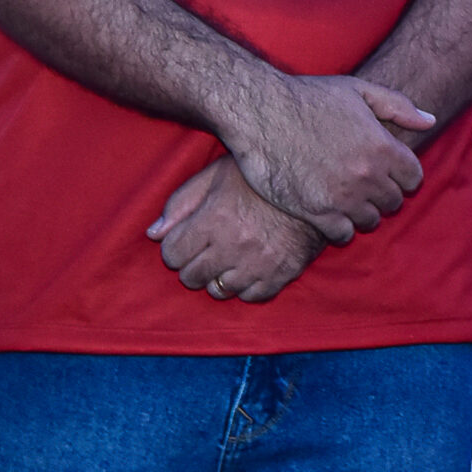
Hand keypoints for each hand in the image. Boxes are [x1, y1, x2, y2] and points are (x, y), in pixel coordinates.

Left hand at [149, 155, 325, 302]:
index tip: (188, 237)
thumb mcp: (217, 175)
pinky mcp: (281, 275)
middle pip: (191, 276)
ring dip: (218, 276)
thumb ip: (182, 203)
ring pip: (218, 290)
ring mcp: (259, 264)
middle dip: (192, 263)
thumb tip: (153, 234)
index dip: (176, 245)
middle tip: (207, 247)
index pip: (172, 253)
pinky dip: (246, 285)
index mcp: (215, 218)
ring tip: (228, 257)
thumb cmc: (261, 176)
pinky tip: (250, 266)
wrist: (318, 181)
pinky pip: (249, 296)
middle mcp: (234, 245)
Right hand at [215, 73, 431, 244]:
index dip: (404, 175)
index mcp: (383, 147)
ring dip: (364, 212)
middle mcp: (368, 176)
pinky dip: (342, 228)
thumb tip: (429, 120)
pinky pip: (343, 235)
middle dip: (385, 193)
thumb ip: (398, 106)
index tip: (390, 172)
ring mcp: (342, 197)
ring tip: (351, 200)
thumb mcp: (359, 91)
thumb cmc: (310, 97)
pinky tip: (333, 214)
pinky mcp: (315, 213)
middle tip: (368, 185)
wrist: (262, 113)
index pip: (414, 178)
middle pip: (393, 201)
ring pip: (370, 221)